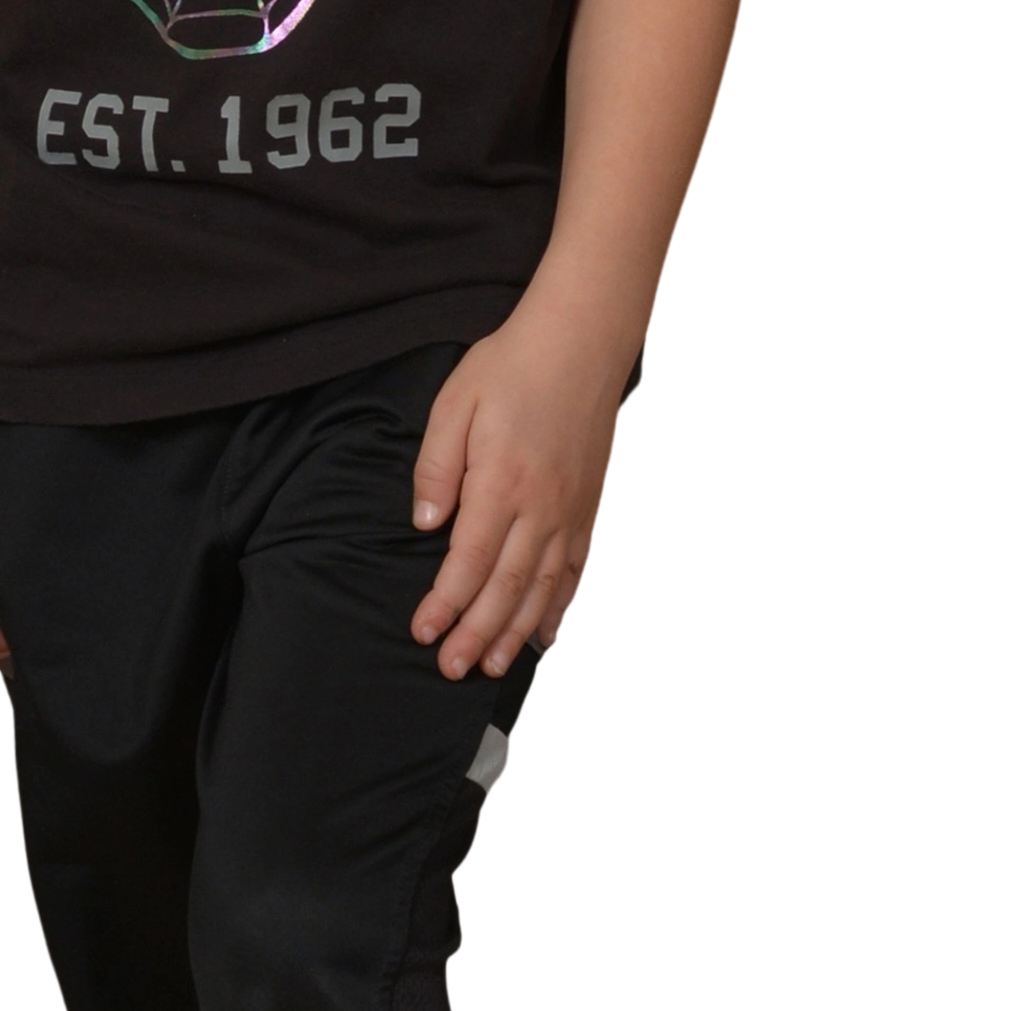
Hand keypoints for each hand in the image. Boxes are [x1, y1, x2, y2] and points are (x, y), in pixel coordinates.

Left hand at [407, 305, 634, 680]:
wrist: (580, 341)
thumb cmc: (511, 365)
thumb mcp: (455, 402)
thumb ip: (437, 468)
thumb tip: (425, 526)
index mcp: (502, 482)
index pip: (468, 561)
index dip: (444, 603)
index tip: (422, 632)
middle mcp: (541, 507)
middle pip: (506, 588)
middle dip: (476, 634)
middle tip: (450, 669)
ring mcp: (570, 510)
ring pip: (543, 588)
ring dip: (516, 632)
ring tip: (493, 666)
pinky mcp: (588, 506)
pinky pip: (575, 569)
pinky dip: (560, 606)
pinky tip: (546, 633)